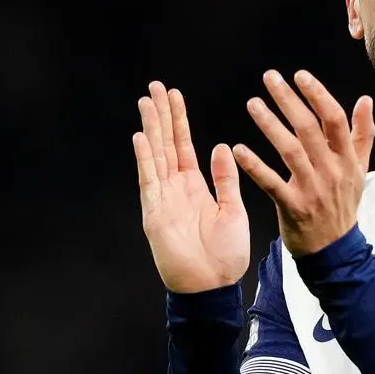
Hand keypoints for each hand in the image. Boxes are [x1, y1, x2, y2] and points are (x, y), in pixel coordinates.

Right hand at [133, 81, 249, 292]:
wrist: (213, 286)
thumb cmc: (225, 256)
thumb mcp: (232, 210)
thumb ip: (225, 179)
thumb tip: (220, 147)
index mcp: (195, 187)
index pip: (183, 146)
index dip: (178, 121)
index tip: (174, 96)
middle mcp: (175, 189)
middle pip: (165, 144)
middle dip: (161, 115)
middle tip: (155, 86)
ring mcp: (162, 199)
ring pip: (154, 155)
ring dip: (151, 128)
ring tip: (147, 101)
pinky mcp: (155, 213)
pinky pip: (149, 181)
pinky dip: (145, 159)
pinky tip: (142, 136)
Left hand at [233, 70, 374, 256]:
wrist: (334, 250)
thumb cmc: (343, 205)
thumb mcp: (359, 170)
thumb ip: (362, 134)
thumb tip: (365, 100)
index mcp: (347, 159)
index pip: (334, 119)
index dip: (317, 95)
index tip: (300, 75)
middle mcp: (331, 171)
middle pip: (309, 128)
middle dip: (289, 100)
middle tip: (270, 78)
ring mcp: (312, 190)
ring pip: (290, 150)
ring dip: (270, 124)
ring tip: (253, 104)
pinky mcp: (293, 207)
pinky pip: (271, 183)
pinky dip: (254, 166)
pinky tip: (238, 150)